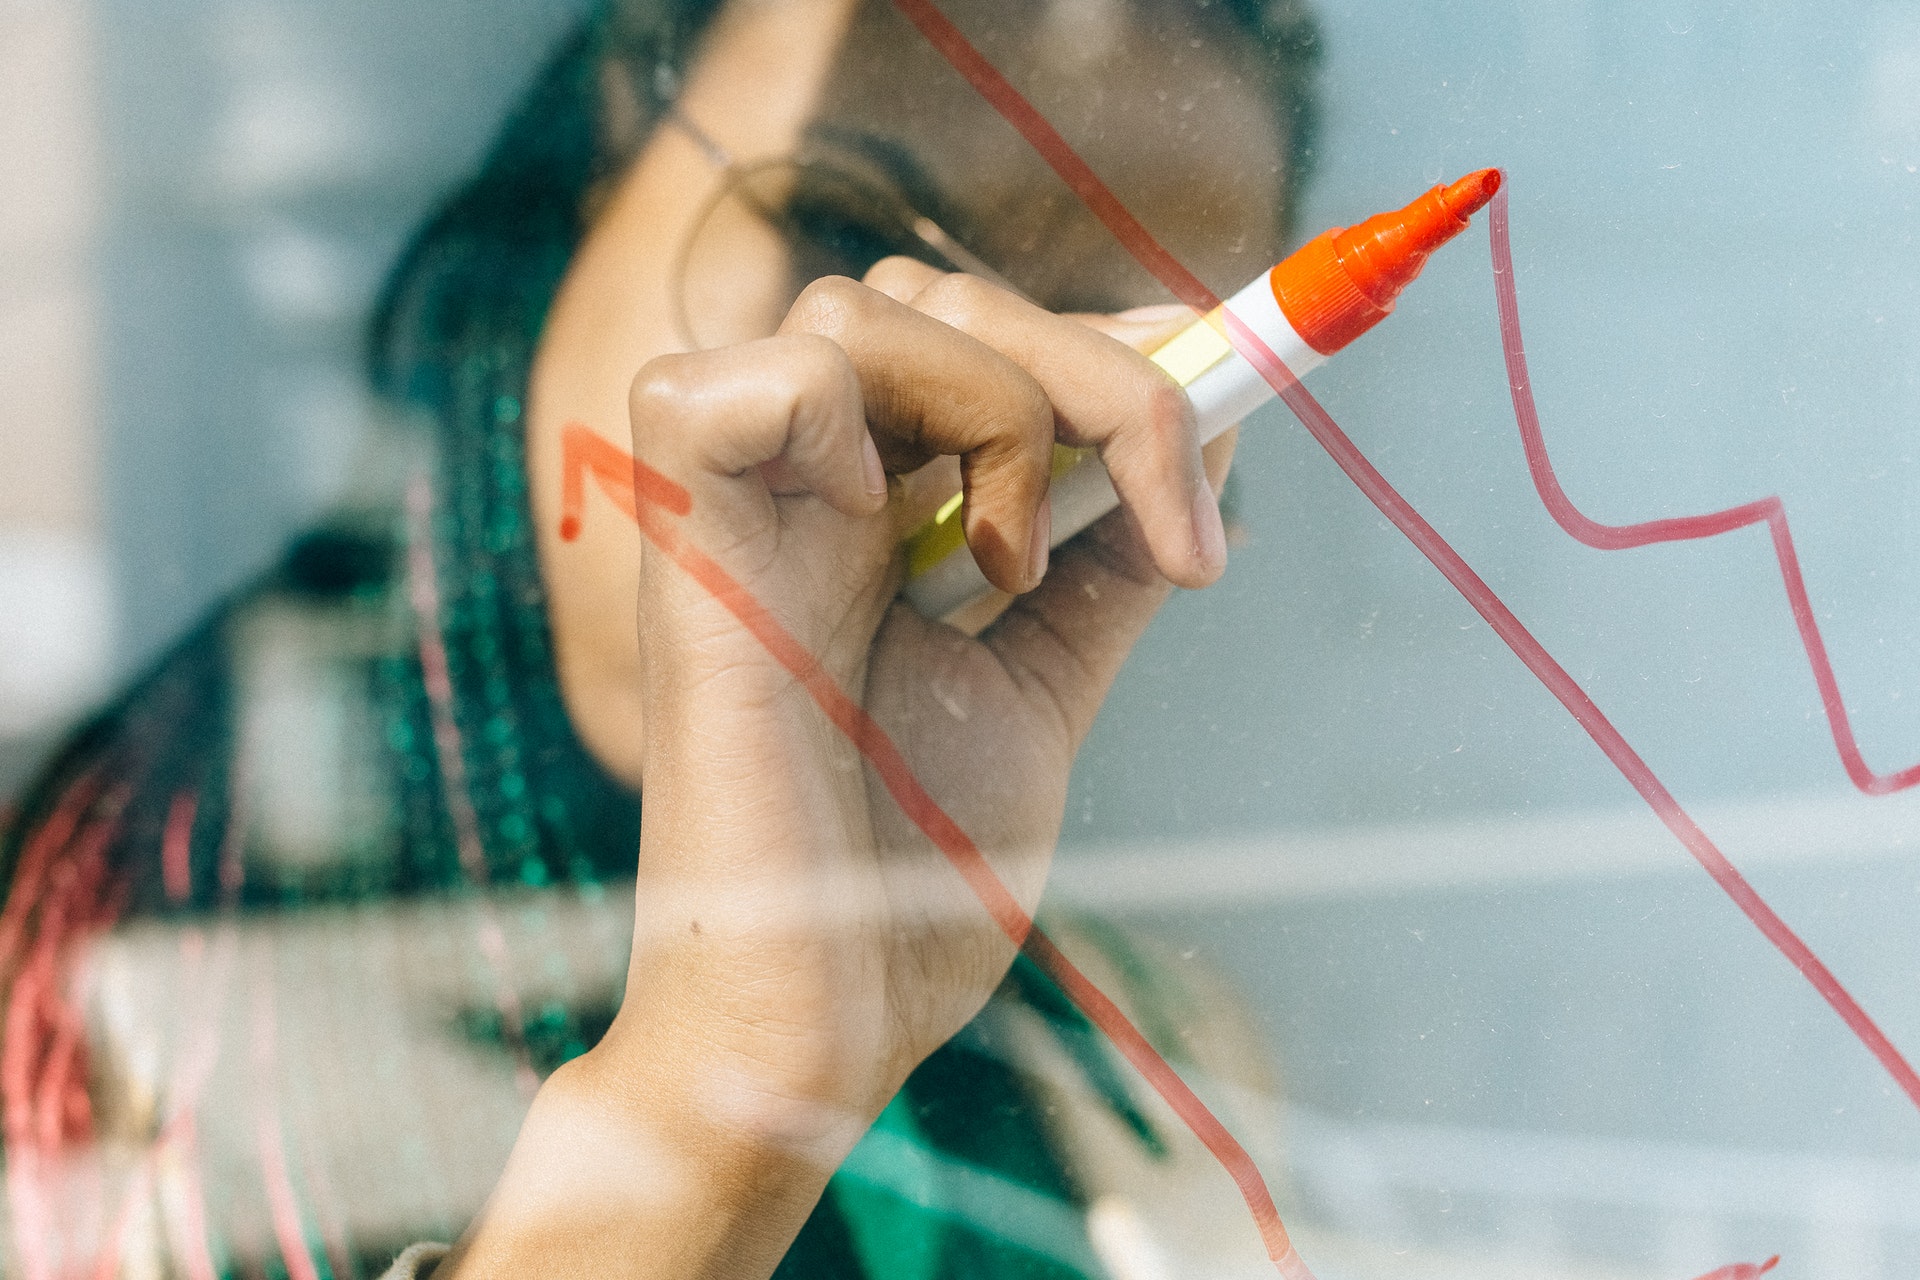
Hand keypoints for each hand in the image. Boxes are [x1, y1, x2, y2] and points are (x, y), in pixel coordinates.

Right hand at [443, 265, 1233, 1277]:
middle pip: (933, 295)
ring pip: (865, 309)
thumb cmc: (909, 873)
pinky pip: (759, 379)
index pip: (973, 333)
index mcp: (866, 515)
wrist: (824, 1014)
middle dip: (1095, 377)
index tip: (1220, 398)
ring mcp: (736, 507)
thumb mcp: (1041, 687)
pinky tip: (911, 546)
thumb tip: (1214, 451)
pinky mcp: (686, 543)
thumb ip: (1103, 566)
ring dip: (1003, 409)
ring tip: (1012, 575)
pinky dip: (859, 423)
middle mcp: (796, 491)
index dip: (1101, 338)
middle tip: (1168, 525)